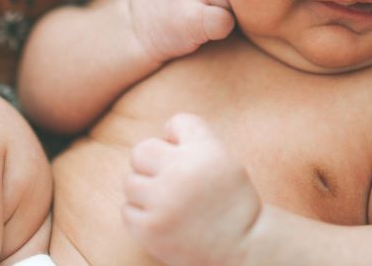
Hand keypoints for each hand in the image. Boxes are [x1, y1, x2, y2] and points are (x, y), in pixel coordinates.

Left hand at [123, 113, 261, 265]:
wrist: (243, 248)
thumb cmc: (231, 201)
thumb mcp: (225, 161)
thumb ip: (193, 143)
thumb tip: (154, 142)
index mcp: (206, 151)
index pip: (177, 122)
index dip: (180, 139)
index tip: (191, 158)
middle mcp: (181, 171)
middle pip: (142, 150)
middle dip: (152, 163)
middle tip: (169, 180)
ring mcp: (162, 202)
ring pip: (131, 182)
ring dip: (146, 192)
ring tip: (169, 203)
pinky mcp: (150, 229)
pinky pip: (128, 210)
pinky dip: (142, 216)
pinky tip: (164, 220)